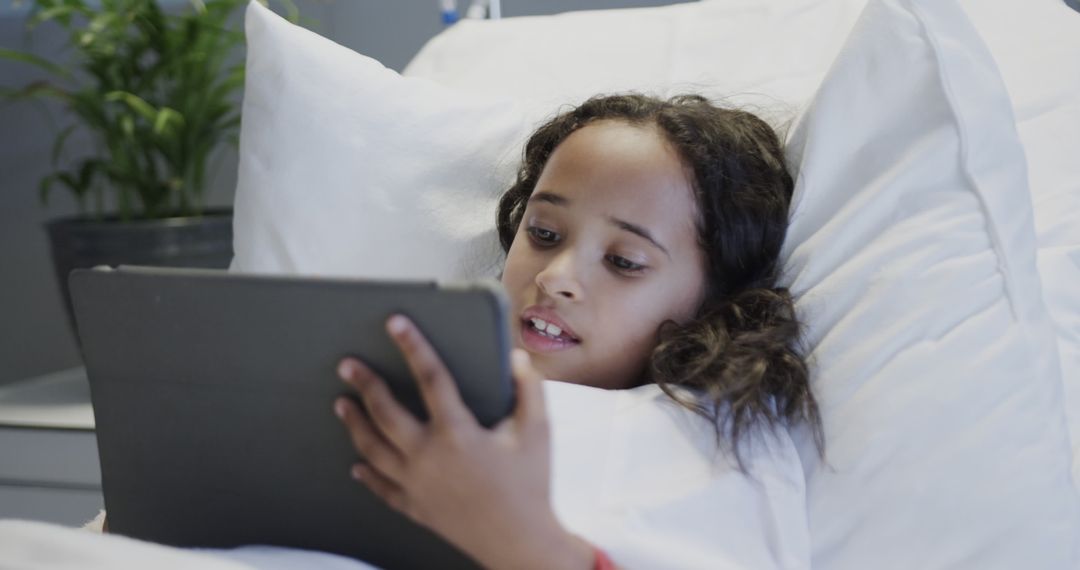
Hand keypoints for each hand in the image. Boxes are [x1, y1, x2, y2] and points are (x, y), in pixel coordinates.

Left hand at [334, 315, 592, 569]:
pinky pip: (382, 488)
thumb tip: (515, 357)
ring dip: (355, 424)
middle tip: (348, 365)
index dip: (413, 346)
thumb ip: (528, 389)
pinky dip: (367, 475)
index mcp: (457, 433)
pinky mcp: (415, 507)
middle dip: (365, 385)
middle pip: (385, 412)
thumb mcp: (538, 433)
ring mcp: (416, 484)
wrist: (519, 543)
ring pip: (373, 448)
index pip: (431, 378)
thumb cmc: (531, 486)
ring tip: (342, 404)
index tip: (395, 323)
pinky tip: (357, 465)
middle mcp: (428, 456)